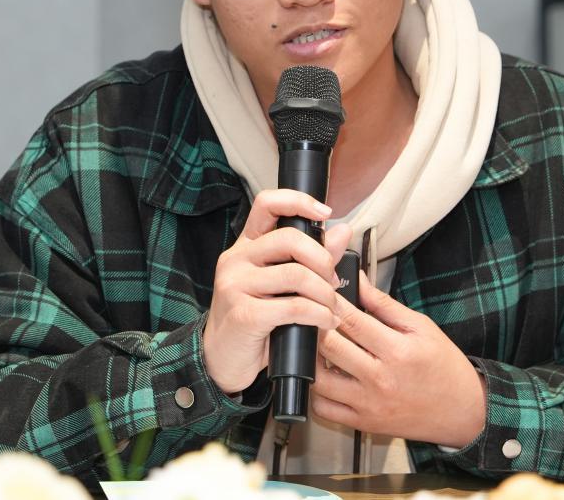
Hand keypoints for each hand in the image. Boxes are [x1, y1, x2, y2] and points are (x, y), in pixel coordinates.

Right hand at [202, 189, 353, 394]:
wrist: (221, 361)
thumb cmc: (254, 322)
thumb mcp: (281, 286)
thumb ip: (311, 257)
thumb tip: (342, 230)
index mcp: (246, 246)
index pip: (267, 204)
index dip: (298, 201)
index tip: (324, 213)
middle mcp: (236, 260)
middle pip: (290, 238)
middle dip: (323, 259)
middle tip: (332, 281)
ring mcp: (236, 285)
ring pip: (297, 274)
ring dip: (325, 294)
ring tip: (332, 308)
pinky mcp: (244, 314)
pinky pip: (294, 307)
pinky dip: (319, 315)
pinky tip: (325, 323)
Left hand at [312, 272, 486, 447]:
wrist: (462, 410)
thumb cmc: (443, 365)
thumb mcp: (421, 326)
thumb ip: (383, 304)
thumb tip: (357, 281)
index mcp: (397, 351)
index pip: (351, 321)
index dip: (330, 303)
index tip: (322, 292)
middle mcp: (380, 379)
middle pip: (329, 347)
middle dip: (316, 326)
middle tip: (312, 315)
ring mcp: (369, 404)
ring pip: (319, 379)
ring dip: (311, 359)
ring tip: (317, 346)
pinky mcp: (363, 423)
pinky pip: (324, 408)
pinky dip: (316, 390)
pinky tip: (324, 375)